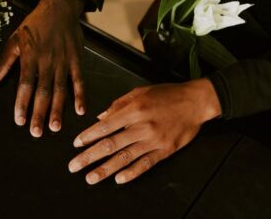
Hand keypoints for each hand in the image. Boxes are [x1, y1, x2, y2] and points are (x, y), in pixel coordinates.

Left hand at [0, 0, 85, 136]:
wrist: (59, 7)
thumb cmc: (34, 25)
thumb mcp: (14, 40)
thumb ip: (3, 62)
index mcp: (30, 57)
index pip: (25, 84)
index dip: (22, 103)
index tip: (19, 120)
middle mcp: (47, 61)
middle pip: (42, 91)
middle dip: (39, 113)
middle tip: (36, 132)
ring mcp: (64, 61)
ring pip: (60, 89)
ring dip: (58, 109)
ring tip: (55, 127)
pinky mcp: (77, 60)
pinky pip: (79, 80)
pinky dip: (80, 95)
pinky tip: (80, 110)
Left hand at [68, 79, 220, 184]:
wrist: (196, 102)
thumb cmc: (167, 94)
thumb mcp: (139, 92)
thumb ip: (118, 104)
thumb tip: (100, 118)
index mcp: (134, 110)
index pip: (105, 126)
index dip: (88, 136)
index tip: (76, 144)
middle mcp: (142, 126)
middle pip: (111, 144)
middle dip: (89, 157)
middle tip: (74, 166)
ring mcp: (154, 140)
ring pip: (125, 157)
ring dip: (105, 169)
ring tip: (91, 178)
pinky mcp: (166, 150)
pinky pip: (146, 163)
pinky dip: (132, 172)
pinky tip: (119, 179)